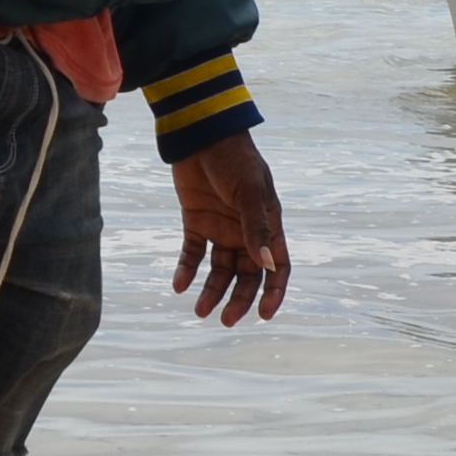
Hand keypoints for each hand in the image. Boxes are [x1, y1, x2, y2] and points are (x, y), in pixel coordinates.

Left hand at [169, 129, 292, 323]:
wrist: (200, 135)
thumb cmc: (234, 159)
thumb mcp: (250, 192)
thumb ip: (256, 228)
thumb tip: (267, 265)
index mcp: (268, 225)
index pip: (277, 266)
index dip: (273, 291)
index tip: (264, 315)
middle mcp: (245, 231)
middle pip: (246, 275)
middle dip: (238, 299)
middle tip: (226, 320)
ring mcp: (221, 227)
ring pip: (219, 270)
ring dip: (211, 291)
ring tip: (199, 310)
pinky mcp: (196, 222)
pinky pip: (192, 253)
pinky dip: (186, 270)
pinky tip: (179, 285)